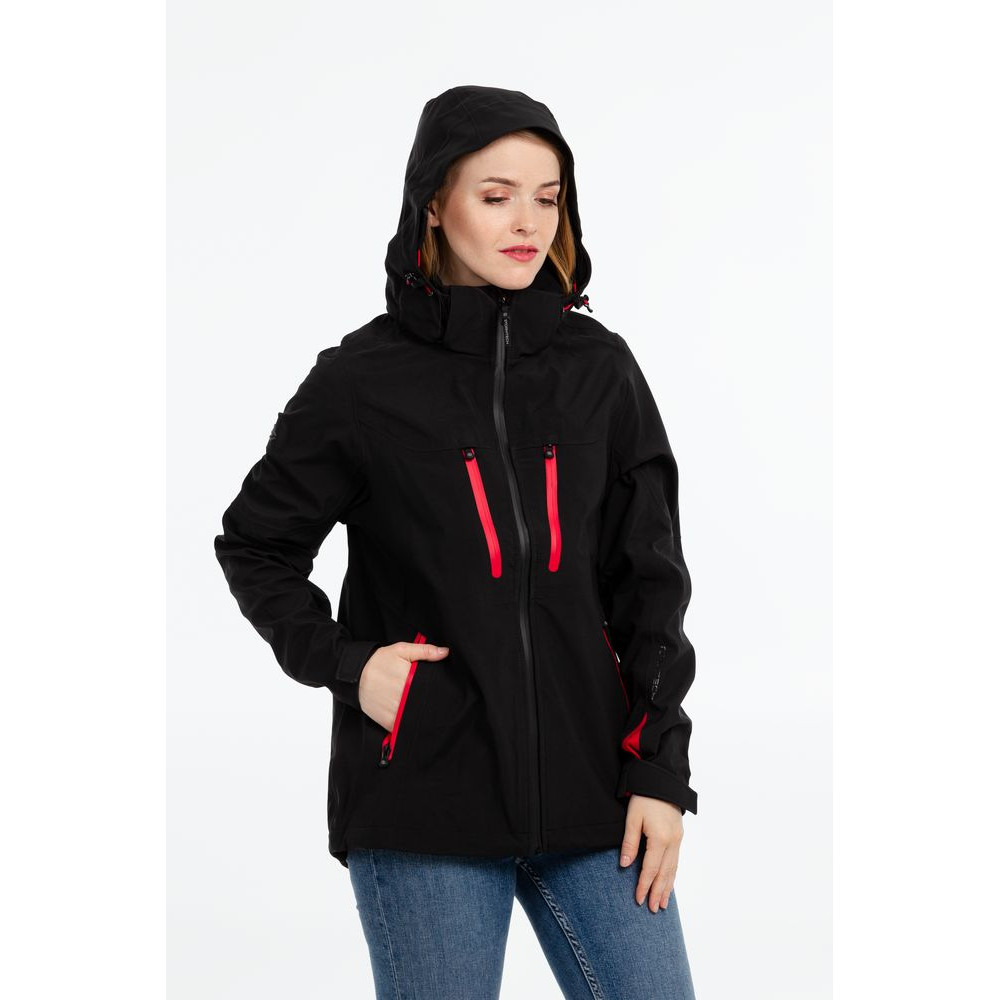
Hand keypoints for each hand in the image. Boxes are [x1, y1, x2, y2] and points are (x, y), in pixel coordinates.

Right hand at [357, 641, 449, 729]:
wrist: (354, 674)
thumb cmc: (379, 661)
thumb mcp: (401, 650)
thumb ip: (424, 651)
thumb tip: (445, 652)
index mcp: (408, 679)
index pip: (430, 689)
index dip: (440, 692)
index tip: (447, 693)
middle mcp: (401, 697)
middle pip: (424, 705)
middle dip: (432, 704)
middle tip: (439, 703)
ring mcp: (393, 711)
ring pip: (414, 718)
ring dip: (421, 716)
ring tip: (427, 712)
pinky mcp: (386, 721)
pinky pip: (402, 728)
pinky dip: (408, 726)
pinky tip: (413, 719)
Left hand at [619, 794, 683, 912]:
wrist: (662, 780)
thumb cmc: (644, 797)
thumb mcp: (632, 818)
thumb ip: (629, 842)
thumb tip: (624, 865)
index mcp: (660, 838)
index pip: (650, 868)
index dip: (644, 885)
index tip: (639, 900)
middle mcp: (672, 842)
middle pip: (664, 873)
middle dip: (658, 892)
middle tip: (653, 910)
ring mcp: (678, 839)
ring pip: (673, 869)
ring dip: (667, 887)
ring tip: (663, 903)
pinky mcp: (679, 836)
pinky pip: (676, 861)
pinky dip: (672, 875)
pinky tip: (669, 883)